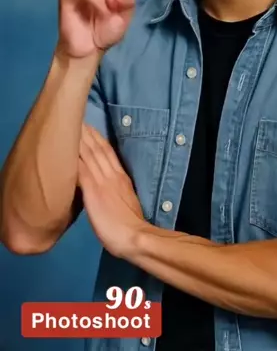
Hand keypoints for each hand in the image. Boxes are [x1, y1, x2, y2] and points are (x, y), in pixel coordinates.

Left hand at [78, 125, 146, 259]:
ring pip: (89, 155)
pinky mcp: (93, 192)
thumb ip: (117, 190)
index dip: (97, 138)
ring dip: (79, 139)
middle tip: (75, 118)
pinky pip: (81, 171)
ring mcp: (102, 182)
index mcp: (120, 177)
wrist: (135, 236)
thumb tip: (108, 185)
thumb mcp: (126, 200)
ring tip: (69, 126)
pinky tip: (63, 150)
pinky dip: (73, 158)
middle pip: (97, 149)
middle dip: (86, 133)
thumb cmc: (130, 225)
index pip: (108, 152)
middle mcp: (111, 175)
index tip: (88, 126)